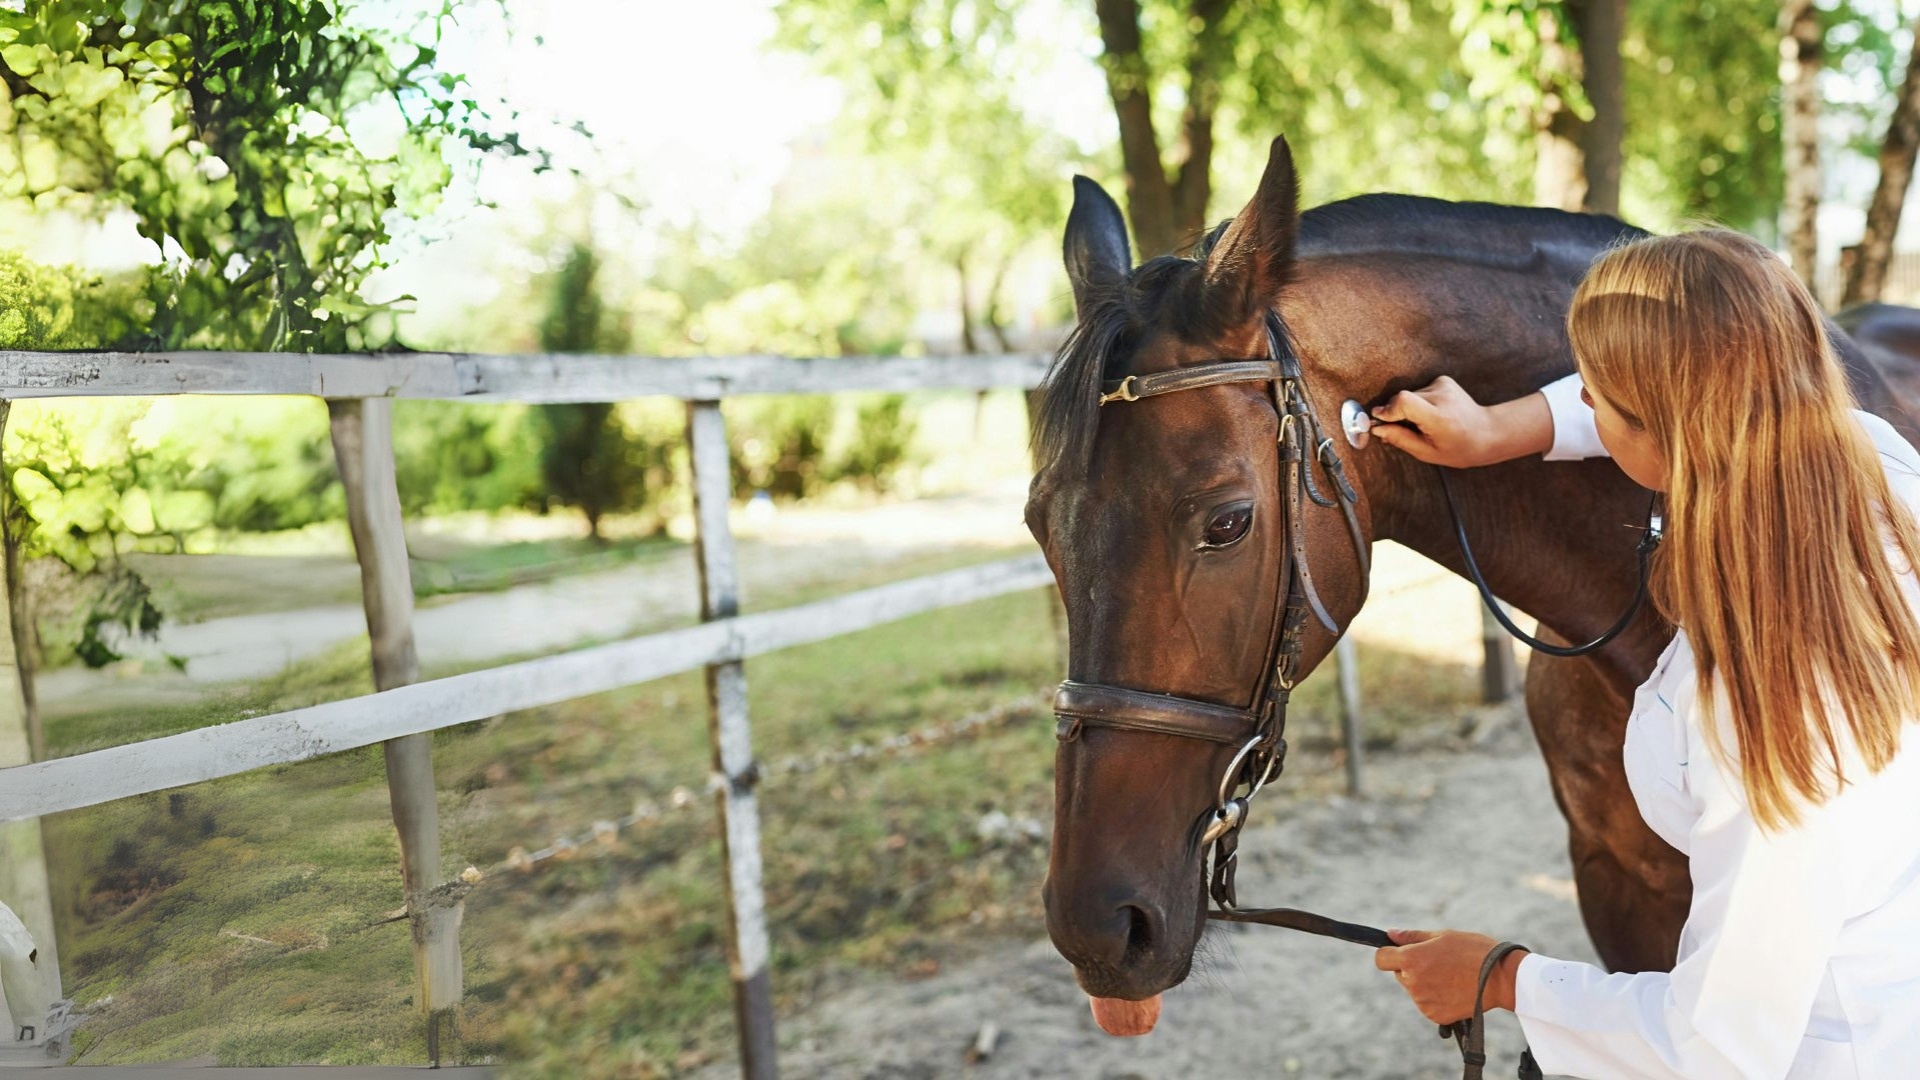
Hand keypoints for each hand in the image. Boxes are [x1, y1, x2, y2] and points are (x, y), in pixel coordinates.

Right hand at [1368, 377, 1552, 466]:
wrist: (1487, 433)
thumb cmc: (1458, 448)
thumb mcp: (1426, 452)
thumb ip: (1400, 439)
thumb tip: (1377, 428)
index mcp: (1438, 417)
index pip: (1404, 401)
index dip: (1388, 409)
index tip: (1380, 419)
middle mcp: (1442, 397)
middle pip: (1403, 398)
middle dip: (1397, 413)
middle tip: (1404, 429)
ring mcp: (1444, 385)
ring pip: (1410, 395)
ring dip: (1409, 409)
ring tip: (1425, 423)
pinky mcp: (1443, 380)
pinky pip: (1419, 391)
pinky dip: (1419, 402)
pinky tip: (1433, 412)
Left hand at [1373, 929, 1526, 1024]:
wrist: (1502, 979)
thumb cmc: (1473, 951)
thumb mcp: (1443, 936)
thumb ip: (1412, 937)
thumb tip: (1391, 934)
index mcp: (1412, 960)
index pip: (1381, 959)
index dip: (1389, 954)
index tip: (1399, 952)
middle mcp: (1413, 983)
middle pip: (1399, 974)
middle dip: (1411, 967)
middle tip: (1438, 962)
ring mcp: (1423, 1002)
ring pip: (1414, 989)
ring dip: (1424, 982)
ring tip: (1451, 975)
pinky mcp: (1435, 1016)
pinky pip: (1426, 1004)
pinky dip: (1436, 998)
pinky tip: (1454, 989)